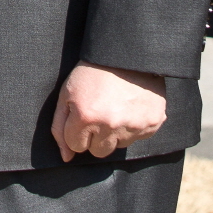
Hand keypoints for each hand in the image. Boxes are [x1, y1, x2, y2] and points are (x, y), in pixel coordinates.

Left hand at [51, 62, 166, 160]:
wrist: (126, 54)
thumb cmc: (92, 72)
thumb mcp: (67, 94)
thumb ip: (60, 128)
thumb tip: (66, 158)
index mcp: (85, 116)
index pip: (76, 145)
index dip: (78, 129)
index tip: (84, 114)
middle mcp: (110, 124)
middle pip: (98, 151)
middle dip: (96, 136)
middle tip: (100, 112)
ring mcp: (133, 125)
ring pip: (118, 145)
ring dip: (115, 132)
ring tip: (116, 108)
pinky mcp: (152, 123)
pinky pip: (138, 138)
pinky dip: (133, 126)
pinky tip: (130, 108)